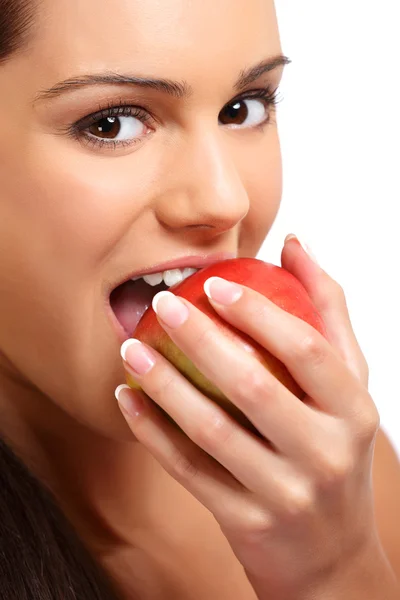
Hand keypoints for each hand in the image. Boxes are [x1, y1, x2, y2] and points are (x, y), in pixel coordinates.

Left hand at [115, 236, 386, 598]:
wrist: (331, 557)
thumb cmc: (337, 452)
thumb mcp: (348, 386)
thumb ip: (327, 313)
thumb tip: (296, 246)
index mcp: (353, 412)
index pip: (306, 349)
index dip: (257, 311)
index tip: (214, 284)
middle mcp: (324, 454)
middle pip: (253, 385)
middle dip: (200, 338)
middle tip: (163, 304)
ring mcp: (284, 494)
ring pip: (211, 430)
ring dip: (164, 383)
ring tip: (131, 348)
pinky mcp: (247, 523)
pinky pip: (189, 470)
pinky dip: (153, 432)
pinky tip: (129, 399)